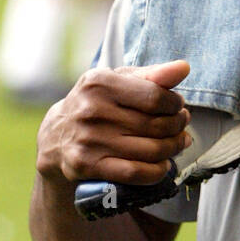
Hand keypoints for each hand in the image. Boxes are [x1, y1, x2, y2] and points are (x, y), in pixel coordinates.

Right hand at [37, 60, 192, 189]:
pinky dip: (156, 171)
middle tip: (182, 126)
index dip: (175, 104)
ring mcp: (89, 140)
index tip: (178, 106)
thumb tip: (184, 68)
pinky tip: (162, 164)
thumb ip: (152, 74)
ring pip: (151, 150)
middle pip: (156, 125)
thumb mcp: (118, 81)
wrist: (55, 137)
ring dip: (172, 149)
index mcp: (100, 83)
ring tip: (178, 143)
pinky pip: (135, 172)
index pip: (155, 97)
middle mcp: (91, 110)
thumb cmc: (96, 103)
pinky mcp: (87, 165)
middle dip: (177, 127)